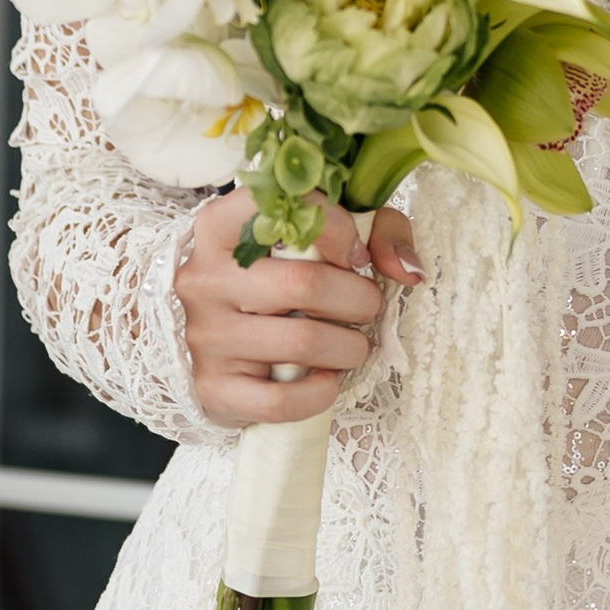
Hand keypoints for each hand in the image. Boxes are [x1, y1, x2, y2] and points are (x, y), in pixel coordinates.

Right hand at [176, 190, 422, 428]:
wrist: (201, 340)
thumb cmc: (274, 278)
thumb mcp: (322, 236)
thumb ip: (378, 232)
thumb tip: (409, 271)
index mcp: (222, 227)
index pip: (282, 208)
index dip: (338, 229)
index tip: (355, 254)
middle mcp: (206, 278)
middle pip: (306, 284)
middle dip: (358, 299)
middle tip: (365, 307)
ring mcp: (206, 335)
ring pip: (302, 342)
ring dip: (349, 348)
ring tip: (351, 344)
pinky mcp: (213, 388)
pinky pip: (279, 401)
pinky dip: (319, 394)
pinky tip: (325, 379)